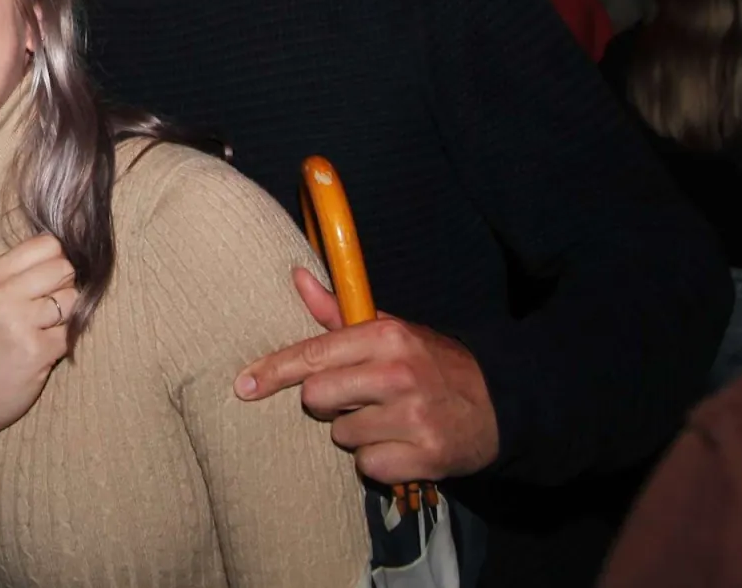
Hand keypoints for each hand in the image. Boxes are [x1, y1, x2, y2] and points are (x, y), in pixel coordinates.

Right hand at [0, 235, 77, 456]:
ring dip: (67, 317)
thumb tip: (66, 254)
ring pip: (73, 299)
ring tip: (44, 331)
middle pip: (64, 267)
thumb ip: (19, 274)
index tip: (50, 280)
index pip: (48, 243)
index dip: (57, 261)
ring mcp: (19, 322)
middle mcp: (3, 294)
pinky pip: (71, 333)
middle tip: (47, 310)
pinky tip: (42, 351)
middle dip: (65, 288)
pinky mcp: (36, 351)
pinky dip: (62, 343)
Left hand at [235, 266, 498, 483]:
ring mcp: (413, 417)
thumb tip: (296, 276)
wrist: (498, 404)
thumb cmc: (429, 363)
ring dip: (356, 433)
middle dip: (328, 402)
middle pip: (317, 397)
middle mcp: (398, 374)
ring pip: (341, 435)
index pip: (314, 355)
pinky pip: (367, 466)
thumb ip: (338, 311)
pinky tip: (401, 445)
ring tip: (388, 420)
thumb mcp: (390, 329)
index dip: (273, 371)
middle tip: (358, 397)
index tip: (243, 385)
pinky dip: (379, 461)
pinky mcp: (425, 456)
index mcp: (386, 336)